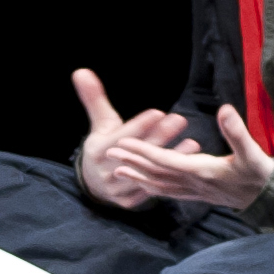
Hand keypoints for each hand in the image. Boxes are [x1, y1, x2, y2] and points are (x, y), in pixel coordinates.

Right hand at [71, 67, 203, 206]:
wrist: (94, 183)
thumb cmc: (103, 145)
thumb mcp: (100, 123)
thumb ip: (94, 98)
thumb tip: (81, 71)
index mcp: (98, 150)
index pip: (122, 136)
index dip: (140, 125)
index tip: (157, 112)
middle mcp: (107, 170)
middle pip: (138, 153)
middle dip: (161, 136)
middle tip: (180, 120)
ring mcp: (119, 188)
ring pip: (149, 172)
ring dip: (172, 157)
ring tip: (193, 143)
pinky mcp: (130, 201)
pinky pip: (153, 189)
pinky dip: (170, 177)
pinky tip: (187, 165)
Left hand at [99, 102, 273, 213]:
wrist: (269, 198)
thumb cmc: (260, 173)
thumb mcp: (252, 151)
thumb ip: (237, 131)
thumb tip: (224, 109)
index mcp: (202, 171)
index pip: (165, 160)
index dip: (143, 151)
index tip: (123, 143)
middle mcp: (193, 184)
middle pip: (155, 173)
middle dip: (132, 163)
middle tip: (108, 153)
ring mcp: (194, 192)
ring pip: (159, 185)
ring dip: (137, 177)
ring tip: (117, 170)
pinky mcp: (197, 195)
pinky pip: (168, 192)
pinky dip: (152, 188)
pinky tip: (144, 185)